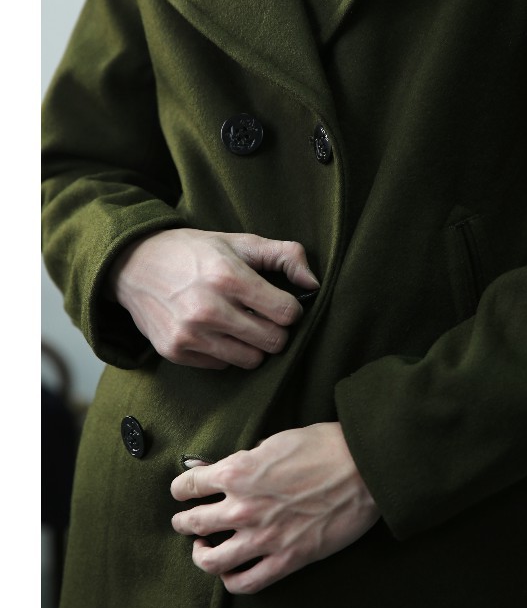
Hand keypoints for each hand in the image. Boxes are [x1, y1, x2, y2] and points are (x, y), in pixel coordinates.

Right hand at [109, 229, 318, 368]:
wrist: (133, 266)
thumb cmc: (193, 252)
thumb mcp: (238, 242)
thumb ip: (284, 256)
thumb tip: (313, 283)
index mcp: (228, 277)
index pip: (287, 314)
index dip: (290, 309)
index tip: (279, 303)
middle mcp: (208, 309)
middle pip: (273, 342)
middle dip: (275, 330)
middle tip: (261, 316)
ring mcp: (190, 334)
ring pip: (251, 360)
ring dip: (252, 345)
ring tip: (239, 324)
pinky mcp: (175, 351)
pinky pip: (222, 365)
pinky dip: (224, 351)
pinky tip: (213, 331)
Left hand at [170, 423, 380, 592]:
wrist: (365, 468)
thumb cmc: (325, 447)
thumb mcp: (273, 441)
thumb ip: (240, 459)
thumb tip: (212, 469)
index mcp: (238, 472)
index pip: (187, 486)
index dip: (181, 489)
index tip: (184, 492)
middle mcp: (243, 507)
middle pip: (191, 524)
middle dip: (183, 522)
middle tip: (187, 522)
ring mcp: (263, 538)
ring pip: (209, 561)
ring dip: (200, 554)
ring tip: (204, 548)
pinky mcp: (286, 559)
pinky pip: (245, 582)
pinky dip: (230, 580)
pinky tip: (232, 570)